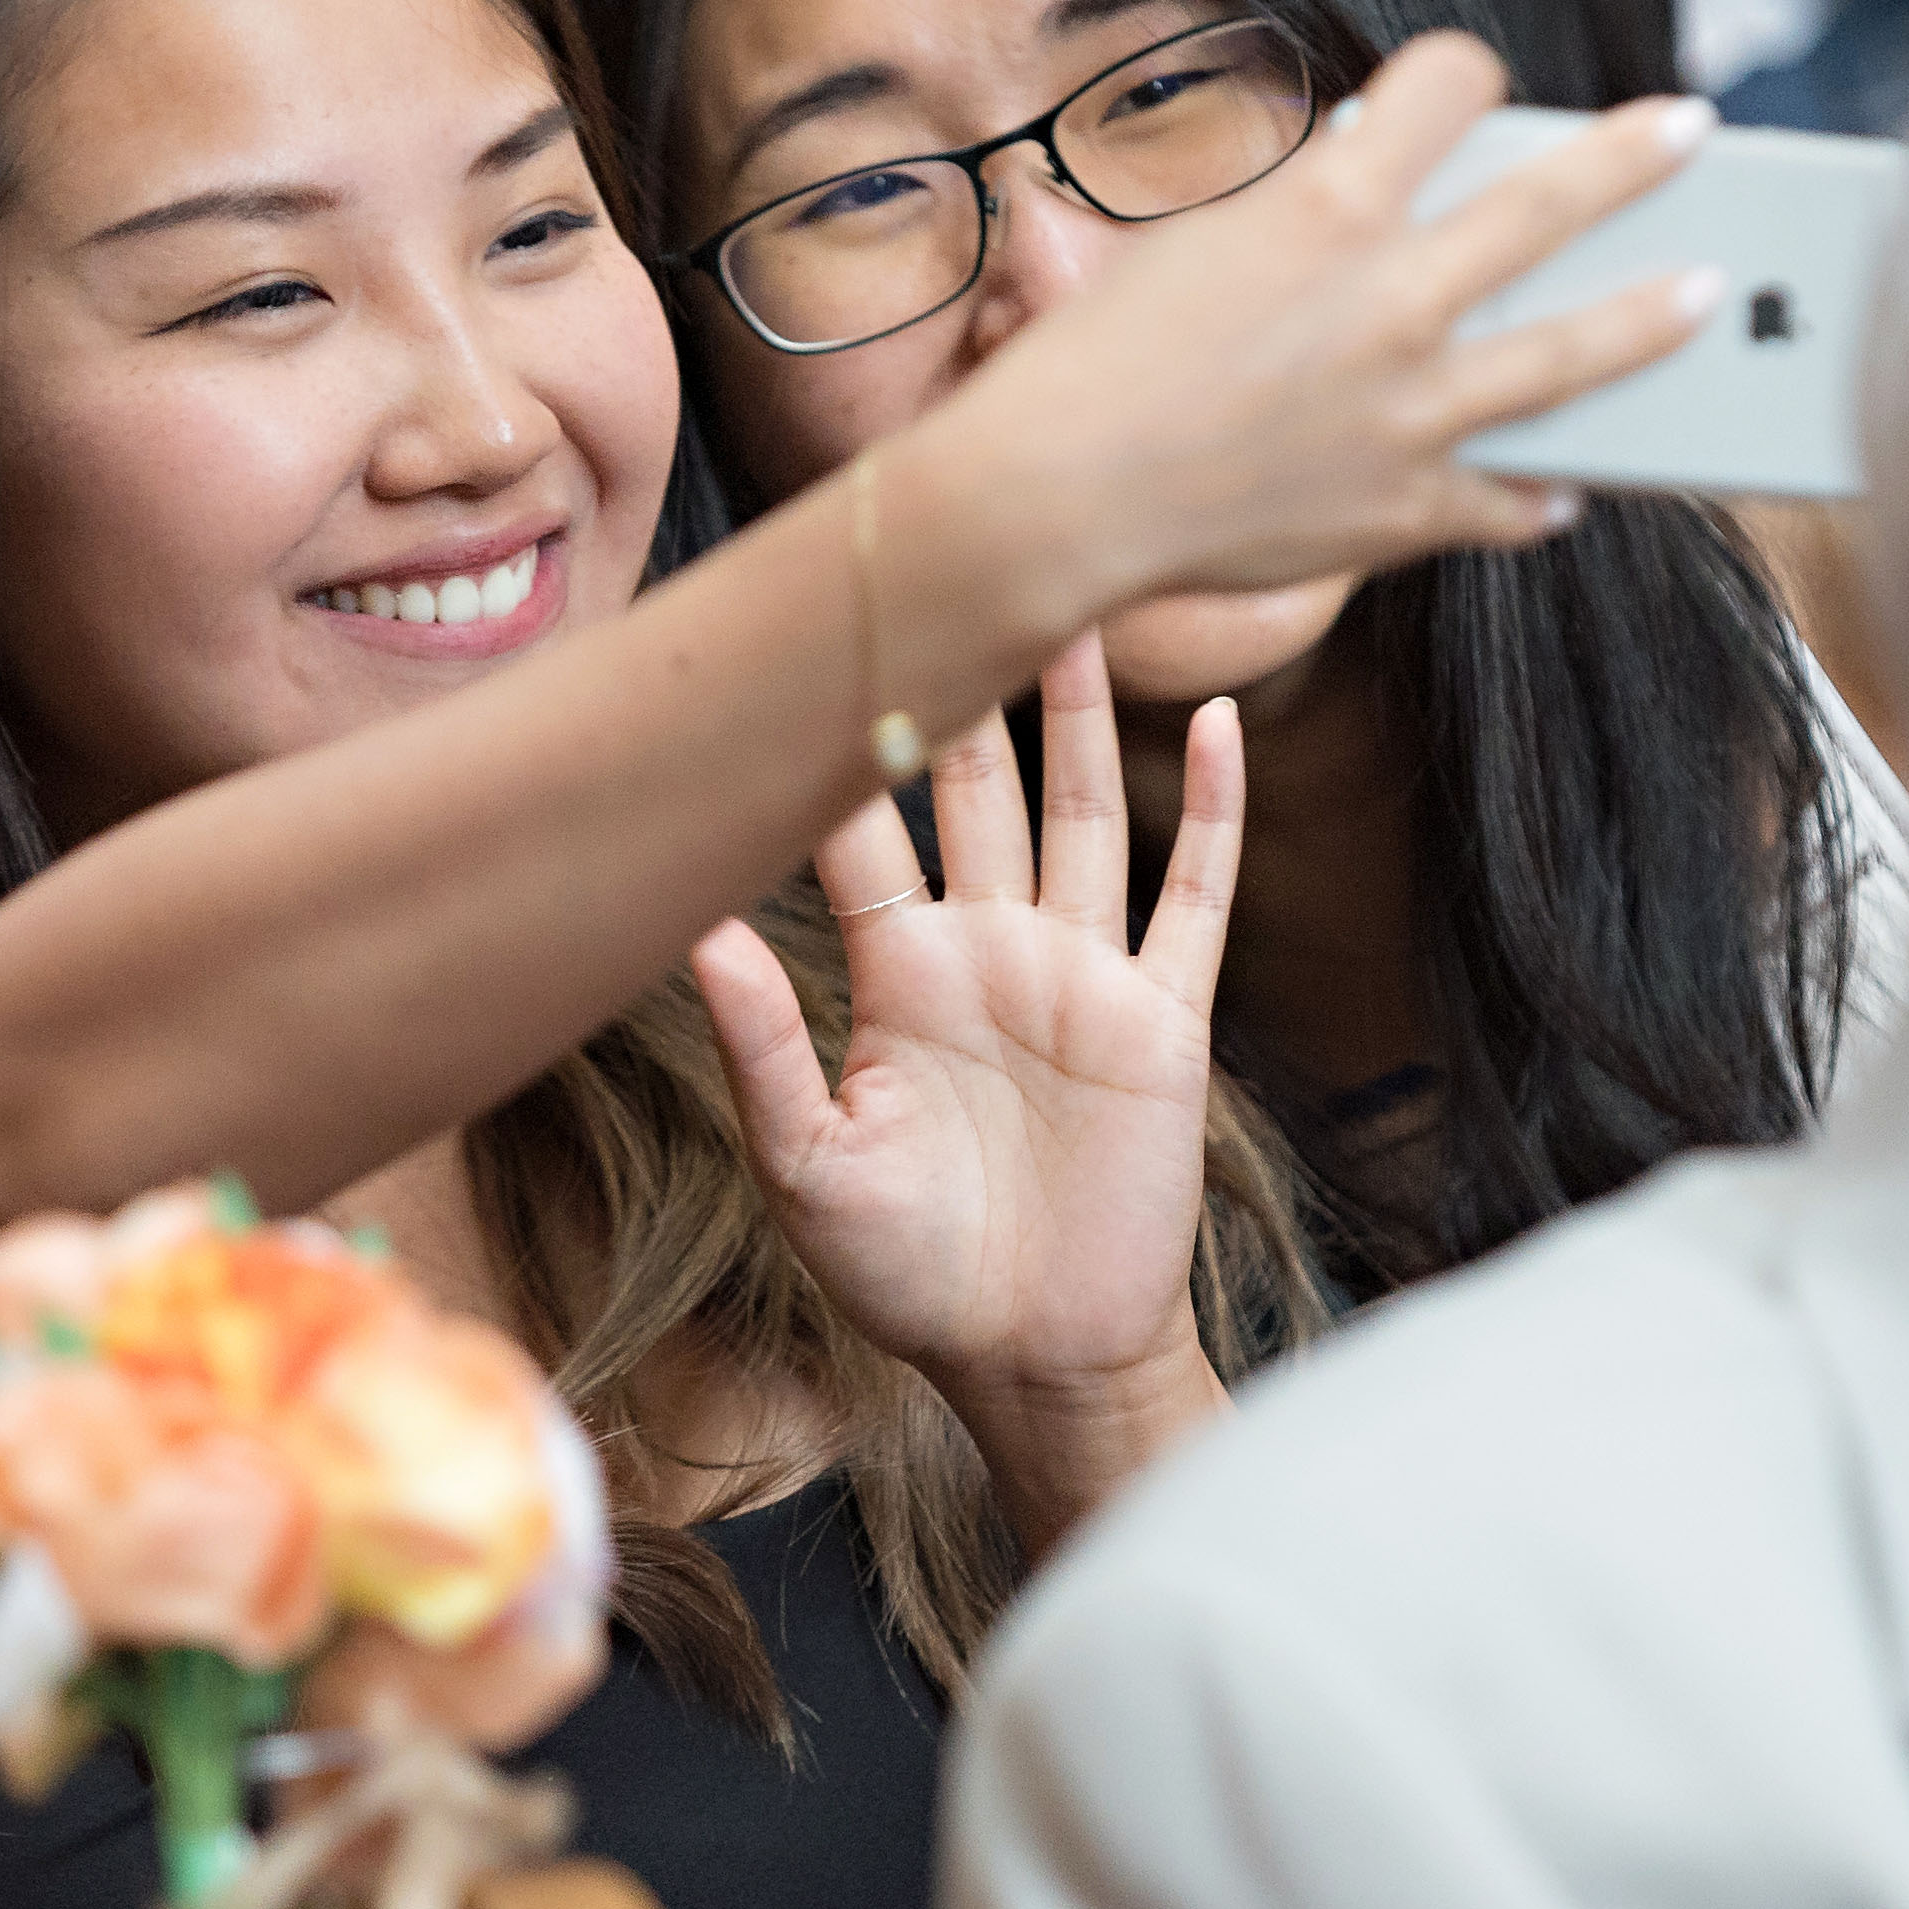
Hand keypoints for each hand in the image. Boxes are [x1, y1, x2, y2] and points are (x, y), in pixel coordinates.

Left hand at [695, 634, 1239, 1552]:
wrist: (1034, 1355)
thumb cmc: (909, 1274)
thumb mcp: (809, 1167)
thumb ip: (765, 1046)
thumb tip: (691, 934)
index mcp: (899, 973)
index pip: (862, 825)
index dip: (837, 735)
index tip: (811, 630)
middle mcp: (991, 948)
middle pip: (981, 784)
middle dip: (969, 679)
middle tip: (957, 553)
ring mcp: (1084, 974)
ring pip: (1086, 810)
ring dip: (1084, 714)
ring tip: (1081, 599)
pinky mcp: (1164, 1016)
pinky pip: (1196, 896)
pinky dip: (1211, 811)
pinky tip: (1217, 720)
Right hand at [917, 43, 1714, 628]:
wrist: (1057, 495)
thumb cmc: (1100, 362)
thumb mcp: (1199, 249)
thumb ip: (1302, 225)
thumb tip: (1372, 208)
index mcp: (1329, 205)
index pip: (1444, 85)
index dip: (1463, 74)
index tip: (1476, 83)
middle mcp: (1392, 296)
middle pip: (1550, 205)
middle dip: (1634, 158)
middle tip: (1694, 128)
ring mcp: (1413, 409)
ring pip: (1573, 355)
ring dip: (1648, 319)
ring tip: (1702, 296)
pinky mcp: (1407, 509)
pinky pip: (1506, 499)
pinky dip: (1541, 492)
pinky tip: (1568, 486)